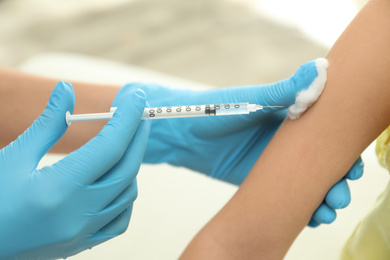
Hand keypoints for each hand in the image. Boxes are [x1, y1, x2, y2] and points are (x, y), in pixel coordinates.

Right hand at [0, 82, 149, 258]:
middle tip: (138, 114)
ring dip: (131, 165)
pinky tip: (115, 181)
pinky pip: (119, 220)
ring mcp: (81, 235)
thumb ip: (47, 124)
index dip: (127, 118)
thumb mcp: (13, 157)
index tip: (137, 97)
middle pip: (126, 169)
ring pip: (128, 194)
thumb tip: (66, 90)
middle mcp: (76, 216)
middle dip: (137, 136)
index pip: (109, 147)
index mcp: (57, 191)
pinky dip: (124, 196)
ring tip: (122, 144)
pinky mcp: (80, 245)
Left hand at [117, 60, 362, 225]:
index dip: (343, 154)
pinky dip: (301, 210)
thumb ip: (282, 91)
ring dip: (322, 200)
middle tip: (339, 196)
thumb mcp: (249, 99)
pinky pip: (285, 198)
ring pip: (307, 185)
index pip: (326, 137)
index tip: (352, 167)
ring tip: (326, 212)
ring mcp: (274, 166)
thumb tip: (318, 69)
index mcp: (288, 121)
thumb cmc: (213, 110)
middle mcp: (285, 144)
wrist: (182, 134)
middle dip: (337, 183)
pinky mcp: (260, 183)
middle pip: (322, 166)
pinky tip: (311, 219)